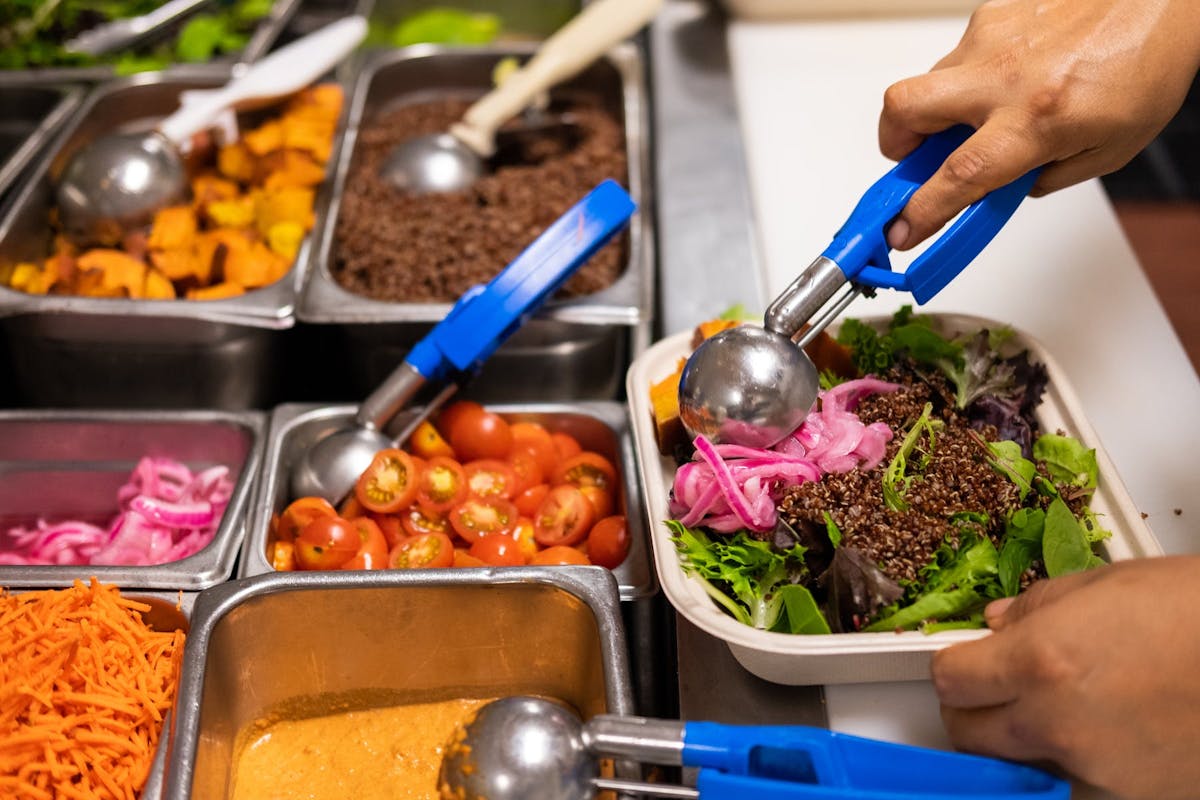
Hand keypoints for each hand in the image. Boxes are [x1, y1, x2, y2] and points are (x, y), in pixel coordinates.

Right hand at [879, 0, 1199, 249]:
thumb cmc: (1146, 64)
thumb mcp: (1105, 151)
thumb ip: (1041, 178)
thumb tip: (996, 189)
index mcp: (1038, 120)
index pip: (958, 176)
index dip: (920, 211)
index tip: (900, 231)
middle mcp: (1005, 77)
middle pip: (905, 110)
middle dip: (893, 144)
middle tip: (911, 159)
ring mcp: (992, 39)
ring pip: (931, 82)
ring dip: (942, 108)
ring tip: (983, 113)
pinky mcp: (991, 13)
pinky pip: (961, 56)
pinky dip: (974, 76)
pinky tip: (1012, 75)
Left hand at [931, 556, 1199, 799]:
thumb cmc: (1196, 610)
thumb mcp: (1104, 586)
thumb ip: (1034, 607)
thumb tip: (996, 622)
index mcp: (1039, 662)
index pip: (951, 680)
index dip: (954, 666)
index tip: (966, 660)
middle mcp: (1056, 723)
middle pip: (968, 733)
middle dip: (972, 708)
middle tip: (994, 687)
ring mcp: (1095, 768)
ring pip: (1017, 766)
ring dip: (1018, 742)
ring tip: (1053, 708)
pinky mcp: (1132, 796)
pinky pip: (1074, 785)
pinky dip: (1072, 764)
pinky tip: (1100, 733)